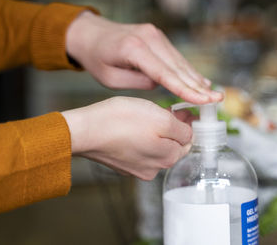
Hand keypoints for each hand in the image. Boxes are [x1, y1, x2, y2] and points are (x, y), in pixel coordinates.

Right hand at [61, 96, 194, 179]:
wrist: (85, 131)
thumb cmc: (121, 122)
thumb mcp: (161, 119)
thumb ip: (182, 130)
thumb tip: (191, 133)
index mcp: (168, 158)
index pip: (188, 141)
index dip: (188, 123)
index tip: (184, 109)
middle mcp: (154, 168)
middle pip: (172, 145)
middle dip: (172, 128)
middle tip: (168, 108)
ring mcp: (136, 168)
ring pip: (155, 147)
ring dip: (156, 132)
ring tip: (148, 115)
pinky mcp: (121, 163)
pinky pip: (138, 149)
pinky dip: (139, 138)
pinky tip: (132, 126)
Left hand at [66, 11, 222, 103]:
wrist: (90, 33)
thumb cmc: (96, 58)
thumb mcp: (110, 79)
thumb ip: (139, 82)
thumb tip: (161, 84)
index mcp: (134, 49)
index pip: (166, 74)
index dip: (186, 89)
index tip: (204, 100)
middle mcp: (149, 38)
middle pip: (178, 67)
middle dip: (198, 86)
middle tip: (217, 100)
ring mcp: (155, 35)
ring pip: (180, 62)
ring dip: (196, 79)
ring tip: (212, 94)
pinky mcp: (157, 37)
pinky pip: (175, 57)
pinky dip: (187, 70)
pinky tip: (200, 80)